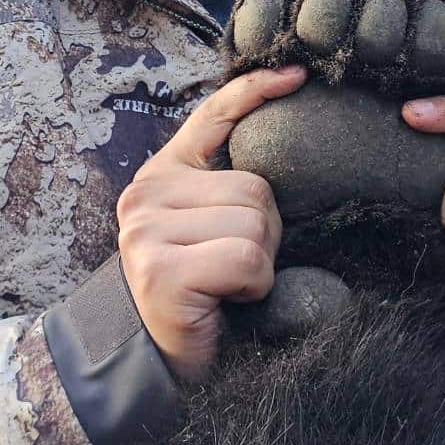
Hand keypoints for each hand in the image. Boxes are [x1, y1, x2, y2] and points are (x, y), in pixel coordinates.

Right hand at [117, 66, 305, 382]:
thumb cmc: (201, 295)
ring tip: (229, 285)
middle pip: (255, 185)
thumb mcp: (215, 228)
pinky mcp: (160, 269)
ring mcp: (147, 230)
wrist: (155, 367)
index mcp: (164, 173)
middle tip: (237, 267)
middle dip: (267, 231)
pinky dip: (252, 285)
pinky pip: (246, 259)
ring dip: (261, 262)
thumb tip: (290, 138)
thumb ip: (233, 187)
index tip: (298, 76)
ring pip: (255, 221)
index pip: (213, 115)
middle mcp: (146, 193)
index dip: (256, 90)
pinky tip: (226, 300)